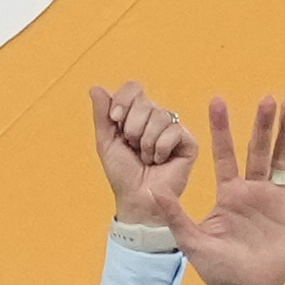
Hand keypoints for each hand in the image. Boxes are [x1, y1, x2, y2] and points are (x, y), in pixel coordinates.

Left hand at [89, 82, 195, 229]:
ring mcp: (174, 129)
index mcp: (136, 114)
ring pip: (160, 116)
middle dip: (132, 128)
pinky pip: (174, 132)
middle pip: (145, 102)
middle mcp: (157, 118)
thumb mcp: (106, 142)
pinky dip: (159, 149)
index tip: (114, 120)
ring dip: (145, 142)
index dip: (123, 101)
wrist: (137, 196)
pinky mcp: (189, 142)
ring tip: (146, 157)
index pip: (133, 88)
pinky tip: (160, 160)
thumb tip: (96, 87)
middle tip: (132, 147)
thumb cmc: (122, 172)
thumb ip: (102, 115)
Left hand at [181, 93, 284, 284]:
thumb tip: (156, 190)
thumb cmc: (215, 268)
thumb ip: (176, 214)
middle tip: (267, 97)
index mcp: (228, 194)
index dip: (221, 130)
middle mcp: (253, 190)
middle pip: (259, 150)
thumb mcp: (191, 240)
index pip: (223, 155)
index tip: (217, 102)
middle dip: (262, 124)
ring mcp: (276, 200)